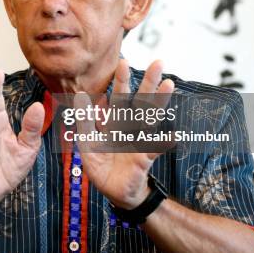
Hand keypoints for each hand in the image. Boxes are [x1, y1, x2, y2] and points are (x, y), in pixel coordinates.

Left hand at [77, 59, 173, 208]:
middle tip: (158, 62)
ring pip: (150, 118)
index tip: (124, 61)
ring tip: (168, 84)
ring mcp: (139, 141)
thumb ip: (85, 122)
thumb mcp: (87, 143)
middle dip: (148, 82)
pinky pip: (153, 150)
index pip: (119, 97)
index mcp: (115, 122)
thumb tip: (81, 97)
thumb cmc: (102, 165)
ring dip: (159, 101)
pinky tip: (172, 136)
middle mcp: (130, 128)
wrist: (114, 191)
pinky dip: (162, 144)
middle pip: (140, 101)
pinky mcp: (143, 158)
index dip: (121, 81)